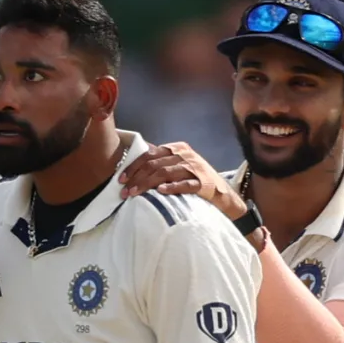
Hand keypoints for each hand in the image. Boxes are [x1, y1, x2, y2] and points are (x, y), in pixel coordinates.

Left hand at [121, 141, 247, 222]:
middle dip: (136, 178)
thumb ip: (160, 163)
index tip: (120, 179)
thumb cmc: (195, 180)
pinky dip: (171, 187)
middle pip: (154, 164)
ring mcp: (195, 168)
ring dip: (146, 183)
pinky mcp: (203, 183)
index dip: (133, 166)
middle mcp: (185, 155)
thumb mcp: (178, 166)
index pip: (149, 154)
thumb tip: (134, 166)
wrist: (223, 193)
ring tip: (134, 194)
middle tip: (124, 191)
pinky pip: (185, 184)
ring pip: (165, 172)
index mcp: (177, 148)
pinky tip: (160, 191)